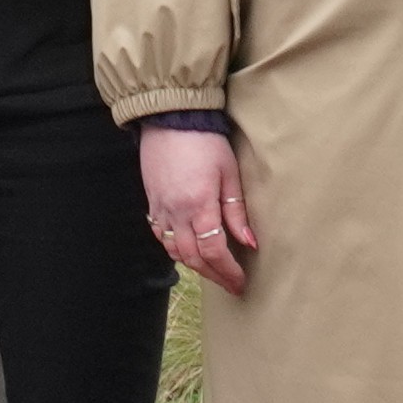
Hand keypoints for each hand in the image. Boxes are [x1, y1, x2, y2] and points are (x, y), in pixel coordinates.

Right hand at [138, 125, 254, 295]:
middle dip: (213, 275)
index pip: (213, 251)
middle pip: (192, 258)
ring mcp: (160, 208)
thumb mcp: (229, 173)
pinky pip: (160, 236)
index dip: (227, 271)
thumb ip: (237, 211)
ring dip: (194, 265)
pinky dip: (174, 248)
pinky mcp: (152, 201)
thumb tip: (249, 243)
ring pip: (173, 251)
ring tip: (212, 269)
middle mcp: (175, 212)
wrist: (171, 119)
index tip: (240, 282)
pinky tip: (186, 248)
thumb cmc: (205, 141)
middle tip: (230, 284)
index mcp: (198, 205)